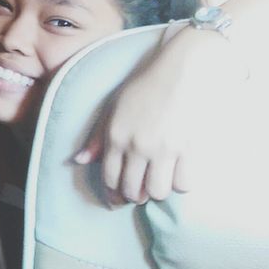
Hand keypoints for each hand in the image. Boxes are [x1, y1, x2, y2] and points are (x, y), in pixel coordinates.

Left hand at [73, 25, 243, 204]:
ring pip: (157, 192)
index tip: (117, 199)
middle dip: (132, 196)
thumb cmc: (146, 85)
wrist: (183, 69)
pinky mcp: (188, 149)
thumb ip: (98, 136)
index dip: (112, 193)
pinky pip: (183, 184)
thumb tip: (80, 161)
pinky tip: (176, 175)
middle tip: (137, 192)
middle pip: (132, 190)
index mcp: (116, 135)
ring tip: (157, 182)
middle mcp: (138, 146)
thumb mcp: (114, 106)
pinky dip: (179, 184)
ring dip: (155, 192)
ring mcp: (164, 149)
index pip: (110, 178)